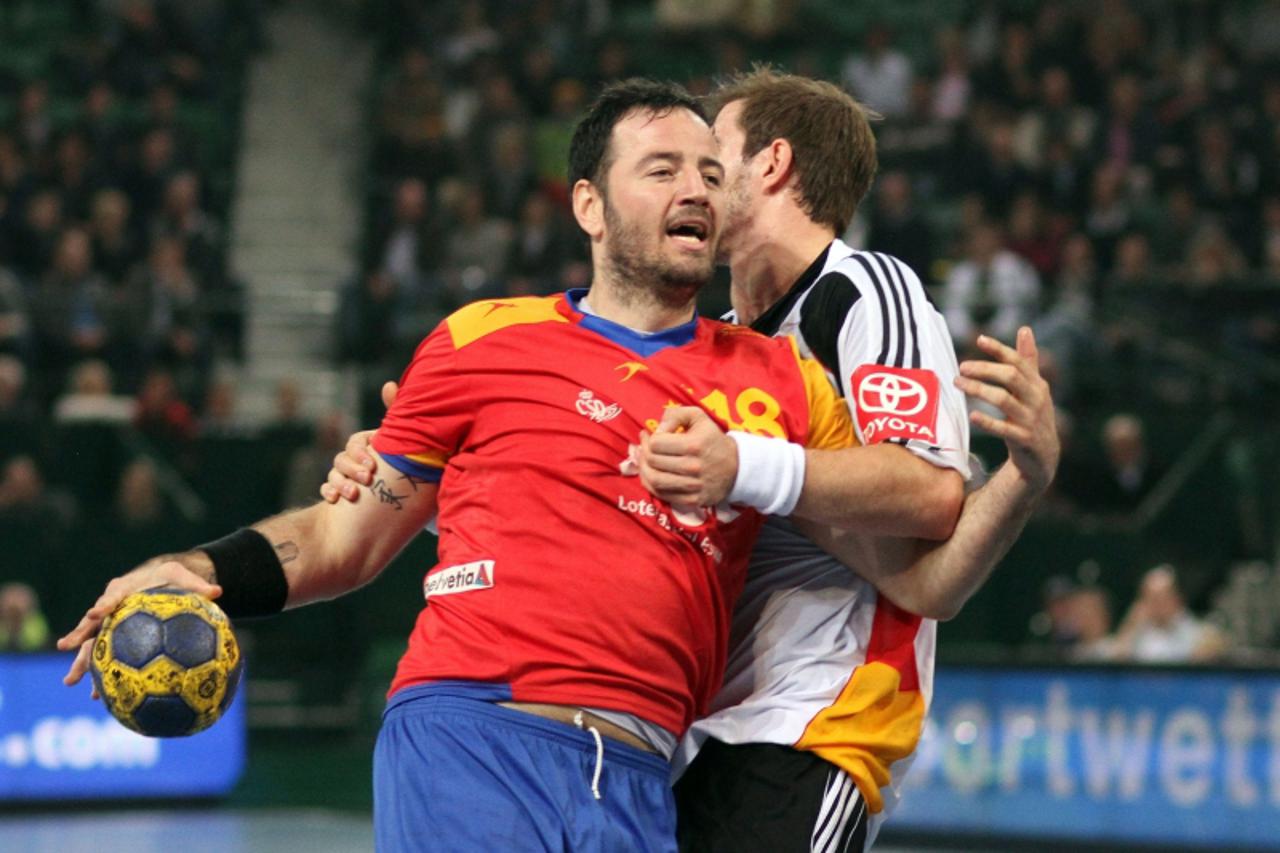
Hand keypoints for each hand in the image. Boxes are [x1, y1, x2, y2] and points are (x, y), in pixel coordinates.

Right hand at [56, 558, 220, 690]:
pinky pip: (106, 658)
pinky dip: (102, 675)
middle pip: (92, 623)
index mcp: (123, 589)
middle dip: (78, 636)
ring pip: (93, 644)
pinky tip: (99, 696)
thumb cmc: (169, 577)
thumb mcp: (183, 576)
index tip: (95, 614)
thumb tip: (219, 591)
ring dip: (82, 662)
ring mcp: (109, 624)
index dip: (103, 605)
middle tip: (65, 647)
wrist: (158, 581)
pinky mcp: (114, 638)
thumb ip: (198, 585)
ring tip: (70, 682)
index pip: (111, 597)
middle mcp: (110, 607)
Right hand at [320, 381, 398, 502]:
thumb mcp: (401, 440)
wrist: (400, 500)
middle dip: (352, 469)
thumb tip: (389, 384)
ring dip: (340, 483)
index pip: (355, 442)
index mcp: (369, 444)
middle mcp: (354, 458)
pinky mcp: (340, 492)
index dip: (360, 452)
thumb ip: (395, 413)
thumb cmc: (403, 464)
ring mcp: (346, 475)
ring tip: (353, 495)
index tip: (372, 466)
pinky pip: (326, 488)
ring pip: (334, 473)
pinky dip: (329, 492)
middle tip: (367, 479)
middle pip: (342, 458)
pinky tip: (335, 499)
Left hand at [636, 406, 738, 510]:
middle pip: (652, 461)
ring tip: (644, 461)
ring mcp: (693, 486)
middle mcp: (693, 467)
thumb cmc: (712, 439)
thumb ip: (675, 414)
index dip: (649, 438)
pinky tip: (651, 474)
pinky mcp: (692, 500)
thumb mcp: (698, 417)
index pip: (656, 444)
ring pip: (654, 480)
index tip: (651, 435)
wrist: (737, 467)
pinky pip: (662, 495)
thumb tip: (656, 428)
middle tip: (644, 447)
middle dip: (643, 452)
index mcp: (694, 445)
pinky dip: (651, 485)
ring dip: (643, 469)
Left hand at [954, 327, 1059, 493]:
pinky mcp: (1024, 440)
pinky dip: (988, 421)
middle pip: (1010, 377)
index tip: (979, 339)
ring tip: (958, 384)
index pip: (1018, 361)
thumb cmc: (1033, 416)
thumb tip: (1025, 328)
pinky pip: (1004, 429)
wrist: (1044, 457)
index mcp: (1037, 384)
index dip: (999, 349)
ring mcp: (1031, 420)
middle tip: (961, 367)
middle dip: (984, 369)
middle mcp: (1036, 399)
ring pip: (1004, 400)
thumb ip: (1028, 361)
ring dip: (979, 390)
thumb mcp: (1034, 388)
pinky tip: (972, 415)